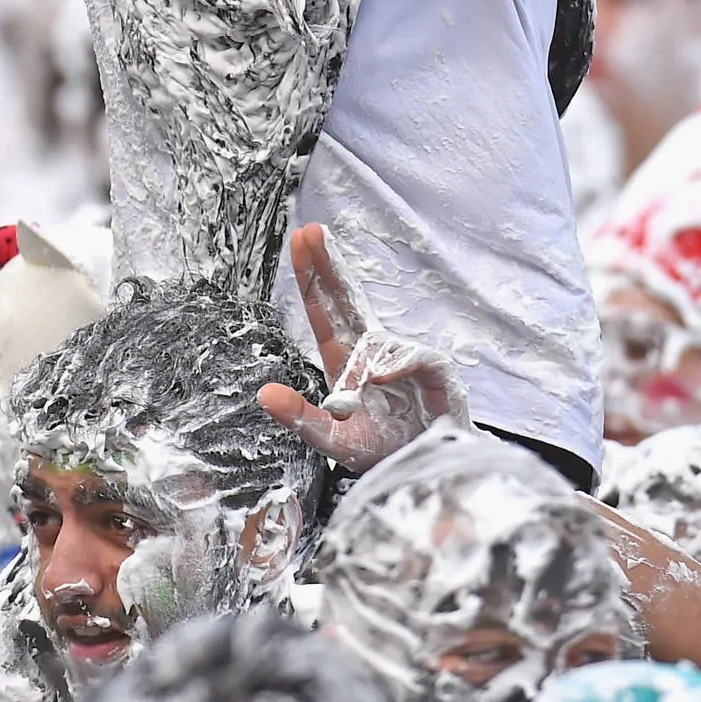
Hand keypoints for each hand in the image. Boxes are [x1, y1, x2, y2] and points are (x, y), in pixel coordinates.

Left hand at [256, 223, 467, 472]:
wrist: (425, 471)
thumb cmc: (382, 449)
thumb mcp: (332, 440)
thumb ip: (300, 418)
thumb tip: (264, 394)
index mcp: (345, 361)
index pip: (325, 311)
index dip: (313, 277)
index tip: (300, 240)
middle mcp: (373, 353)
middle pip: (348, 299)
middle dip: (330, 265)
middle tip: (312, 231)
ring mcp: (404, 359)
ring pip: (377, 341)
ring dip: (363, 365)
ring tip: (359, 396)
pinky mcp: (436, 372)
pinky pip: (416, 356)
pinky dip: (398, 363)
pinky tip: (383, 376)